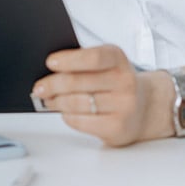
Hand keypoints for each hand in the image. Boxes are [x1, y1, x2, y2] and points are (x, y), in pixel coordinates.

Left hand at [30, 44, 171, 146]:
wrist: (145, 107)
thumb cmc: (114, 81)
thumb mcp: (105, 63)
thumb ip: (82, 61)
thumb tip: (49, 69)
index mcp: (117, 58)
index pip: (92, 58)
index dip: (68, 60)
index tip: (50, 62)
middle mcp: (124, 81)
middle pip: (79, 82)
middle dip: (52, 85)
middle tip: (39, 87)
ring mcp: (124, 106)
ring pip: (77, 103)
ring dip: (56, 101)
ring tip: (48, 99)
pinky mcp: (118, 128)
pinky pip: (82, 122)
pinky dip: (67, 116)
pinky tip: (64, 112)